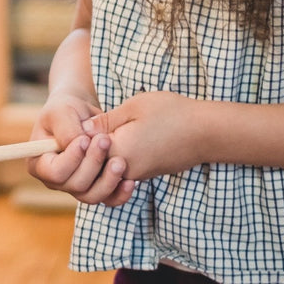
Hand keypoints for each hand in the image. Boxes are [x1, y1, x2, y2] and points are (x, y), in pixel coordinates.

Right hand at [27, 91, 134, 205]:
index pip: (54, 173)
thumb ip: (66, 129)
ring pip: (92, 196)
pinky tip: (130, 180)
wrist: (82, 115)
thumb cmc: (66, 110)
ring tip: (120, 161)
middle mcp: (55, 181)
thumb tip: (78, 145)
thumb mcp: (61, 112)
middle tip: (105, 140)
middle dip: (93, 164)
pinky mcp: (95, 188)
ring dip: (108, 180)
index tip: (85, 139)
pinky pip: (108, 200)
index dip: (71, 160)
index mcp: (39, 164)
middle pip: (76, 185)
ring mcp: (75, 187)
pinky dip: (120, 193)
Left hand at [83, 91, 204, 179]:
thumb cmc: (171, 113)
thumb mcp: (133, 107)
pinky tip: (114, 145)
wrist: (208, 132)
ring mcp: (137, 175)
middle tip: (83, 135)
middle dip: (84, 153)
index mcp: (118, 150)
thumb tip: (82, 130)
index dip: (77, 140)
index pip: (84, 153)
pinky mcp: (147, 175)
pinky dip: (113, 163)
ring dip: (98, 159)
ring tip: (97, 138)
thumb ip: (105, 120)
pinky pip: (121, 174)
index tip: (76, 127)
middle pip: (92, 168)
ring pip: (106, 173)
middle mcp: (125, 169)